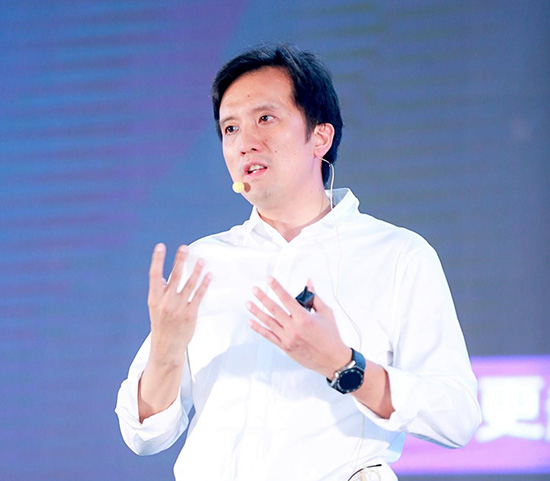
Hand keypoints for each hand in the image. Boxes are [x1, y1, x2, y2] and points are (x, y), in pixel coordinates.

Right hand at [147, 243, 211, 366]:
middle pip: (175, 277)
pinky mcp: (190, 314)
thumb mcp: (155, 307)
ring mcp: (179, 308)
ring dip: (196, 271)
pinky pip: (199, 296)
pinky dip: (204, 285)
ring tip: (201, 260)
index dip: (157, 260)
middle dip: (180, 261)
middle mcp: (166, 302)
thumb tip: (165, 276)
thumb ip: (161, 292)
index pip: (154, 275)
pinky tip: (208, 276)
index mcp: (154, 299)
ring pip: (190, 285)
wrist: (166, 347)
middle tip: (184, 248)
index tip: (160, 247)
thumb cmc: (161, 325)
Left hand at [246, 277, 350, 377]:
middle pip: (274, 309)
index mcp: (304, 318)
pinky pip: (268, 336)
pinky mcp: (285, 347)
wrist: (332, 359)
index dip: (277, 287)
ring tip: (248, 303)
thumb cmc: (331, 336)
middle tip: (254, 289)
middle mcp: (294, 328)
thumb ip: (314, 297)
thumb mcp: (326, 313)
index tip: (269, 279)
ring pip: (268, 322)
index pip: (286, 298)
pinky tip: (251, 322)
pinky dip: (259, 328)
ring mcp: (288, 338)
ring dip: (257, 311)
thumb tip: (308, 283)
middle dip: (262, 297)